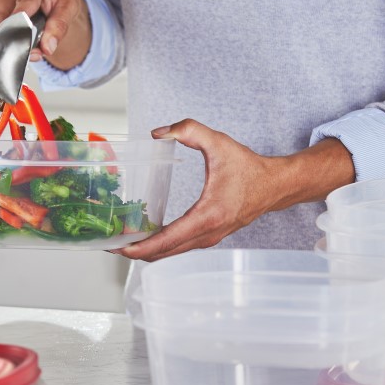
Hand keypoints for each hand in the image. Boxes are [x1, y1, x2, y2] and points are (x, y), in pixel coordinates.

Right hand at [0, 0, 90, 70]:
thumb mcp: (69, 7)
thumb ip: (59, 27)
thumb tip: (47, 48)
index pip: (23, 5)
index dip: (24, 26)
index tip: (27, 42)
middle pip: (6, 19)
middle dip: (19, 40)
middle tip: (37, 52)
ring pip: (1, 27)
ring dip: (17, 42)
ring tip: (36, 47)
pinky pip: (1, 30)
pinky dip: (14, 40)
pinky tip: (28, 41)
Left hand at [114, 119, 353, 261]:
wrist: (275, 187)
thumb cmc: (249, 168)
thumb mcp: (219, 143)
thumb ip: (189, 131)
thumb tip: (158, 132)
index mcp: (207, 216)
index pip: (166, 240)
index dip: (138, 246)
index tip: (117, 246)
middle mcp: (206, 234)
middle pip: (162, 254)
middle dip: (134, 251)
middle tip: (108, 242)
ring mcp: (208, 240)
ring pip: (169, 253)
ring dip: (145, 250)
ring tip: (121, 239)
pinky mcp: (208, 238)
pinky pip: (178, 247)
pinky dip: (159, 246)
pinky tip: (144, 235)